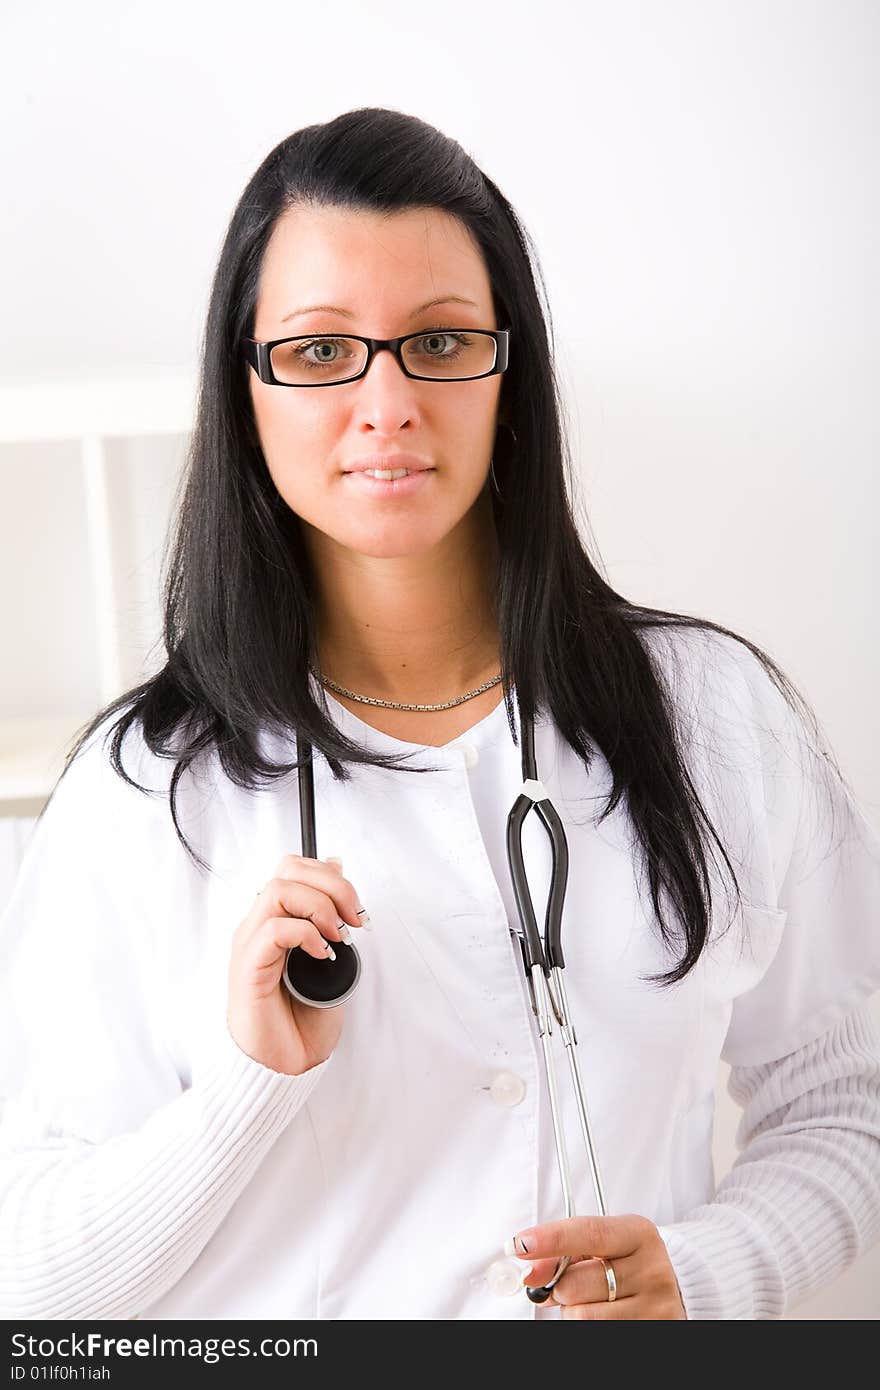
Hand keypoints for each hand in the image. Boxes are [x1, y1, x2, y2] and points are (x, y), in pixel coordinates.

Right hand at [227, 854, 365, 1076]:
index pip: (293, 867)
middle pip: (287, 869)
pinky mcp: (249, 969)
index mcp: (274, 920)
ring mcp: (250, 945)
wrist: (285, 1065)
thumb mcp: (329, 955)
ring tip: (339, 936)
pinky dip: (306, 934)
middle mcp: (258, 926)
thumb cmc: (301, 1016)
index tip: (357, 907)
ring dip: (320, 907)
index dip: (329, 875)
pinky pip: (273, 930)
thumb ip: (328, 915)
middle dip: (332, 885)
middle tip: (355, 919)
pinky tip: (322, 954)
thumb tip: (337, 867)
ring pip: (278, 890)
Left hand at [510, 1214, 686, 1318]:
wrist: (671, 1289)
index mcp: (639, 1233)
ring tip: (591, 1301)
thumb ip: (564, 1252)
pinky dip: (586, 1326)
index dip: (550, 1239)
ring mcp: (656, 1306)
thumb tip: (530, 1271)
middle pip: (575, 1283)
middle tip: (566, 1284)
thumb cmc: (626, 1263)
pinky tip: (603, 1315)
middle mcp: (651, 1269)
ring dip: (572, 1312)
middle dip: (559, 1286)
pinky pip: (597, 1334)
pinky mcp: (655, 1330)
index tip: (519, 1244)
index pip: (589, 1233)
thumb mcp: (600, 1247)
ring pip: (581, 1316)